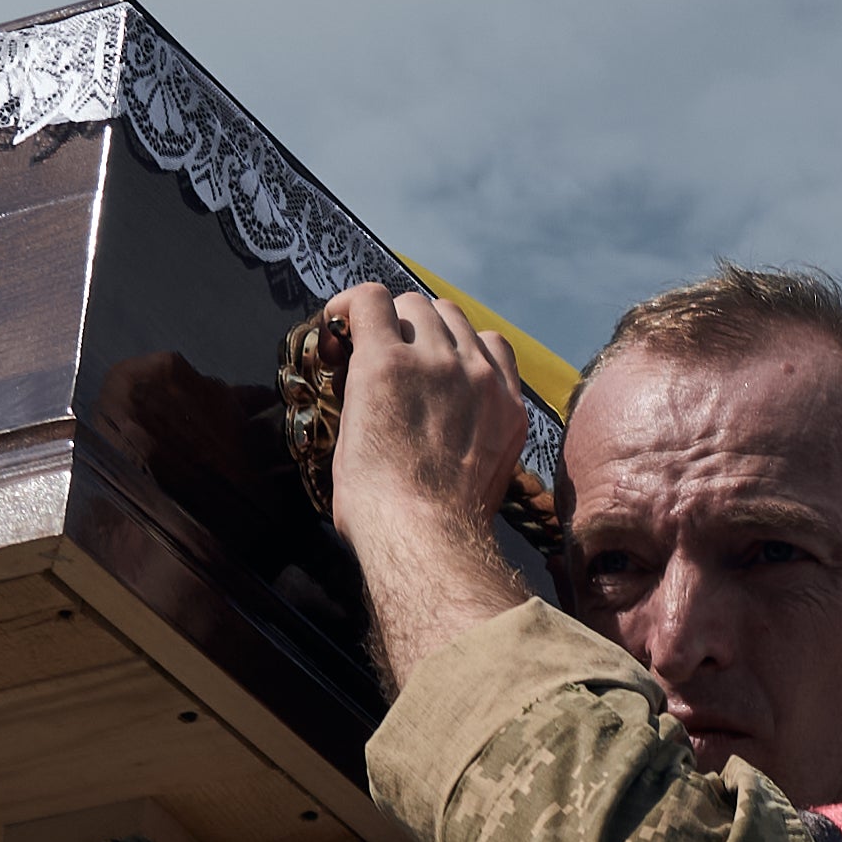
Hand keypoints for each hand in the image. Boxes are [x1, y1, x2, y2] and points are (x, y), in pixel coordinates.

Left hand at [319, 285, 549, 690]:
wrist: (425, 539)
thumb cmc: (440, 535)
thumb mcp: (481, 483)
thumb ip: (473, 447)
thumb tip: (443, 450)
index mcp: (506, 409)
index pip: (491, 345)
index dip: (454, 347)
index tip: (428, 364)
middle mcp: (479, 376)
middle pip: (449, 317)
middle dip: (417, 331)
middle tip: (387, 359)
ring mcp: (437, 363)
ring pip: (412, 304)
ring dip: (388, 321)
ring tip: (358, 348)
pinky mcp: (390, 361)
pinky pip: (368, 302)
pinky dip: (348, 307)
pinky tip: (334, 325)